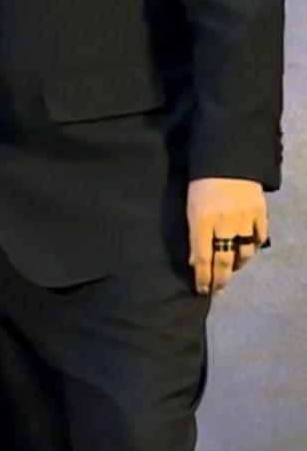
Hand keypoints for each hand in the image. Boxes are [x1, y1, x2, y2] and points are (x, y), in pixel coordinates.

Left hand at [187, 177, 268, 294]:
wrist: (228, 159)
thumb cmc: (202, 184)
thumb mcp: (191, 208)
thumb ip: (194, 235)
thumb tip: (196, 262)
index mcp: (202, 220)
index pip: (203, 258)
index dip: (202, 278)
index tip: (202, 290)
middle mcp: (225, 222)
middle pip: (224, 260)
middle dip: (219, 279)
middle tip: (216, 290)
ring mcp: (245, 217)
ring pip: (243, 252)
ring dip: (236, 265)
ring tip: (230, 271)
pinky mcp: (260, 212)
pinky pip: (258, 238)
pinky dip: (252, 247)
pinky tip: (245, 252)